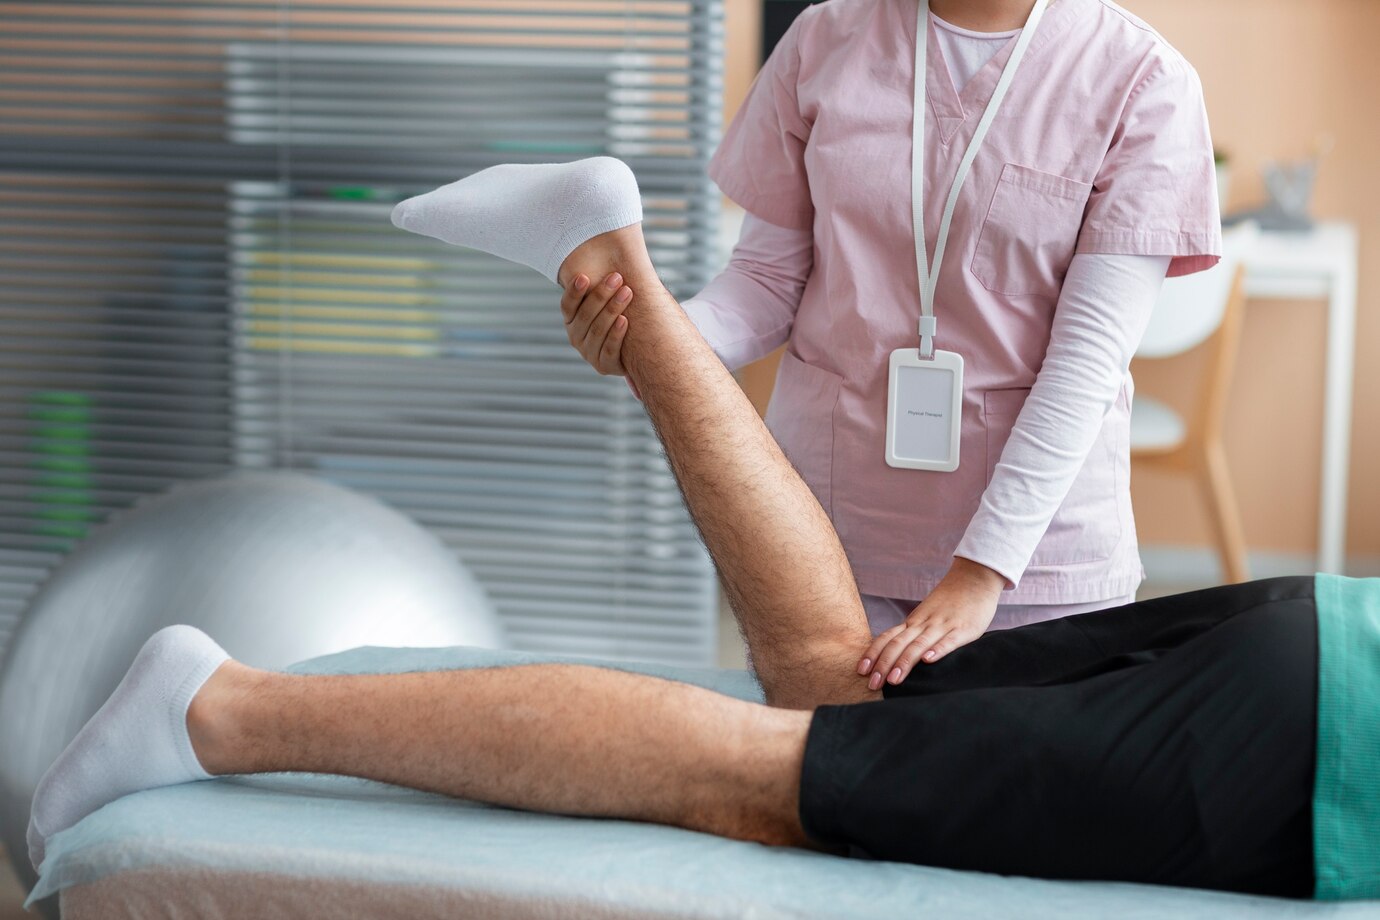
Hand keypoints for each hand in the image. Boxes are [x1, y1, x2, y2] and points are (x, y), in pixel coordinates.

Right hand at [559, 271, 632, 374]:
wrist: (630, 350)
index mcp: (571, 320)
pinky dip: (616, 334)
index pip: (567, 306)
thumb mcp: (604, 302)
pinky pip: (610, 349)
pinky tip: (625, 320)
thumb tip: (611, 247)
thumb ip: (599, 286)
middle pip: (585, 316)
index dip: (574, 292)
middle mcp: (576, 337)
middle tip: (616, 277)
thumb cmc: (616, 317)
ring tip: (627, 292)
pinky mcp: (604, 366)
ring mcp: (589, 353)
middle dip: (601, 295)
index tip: (584, 276)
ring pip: (597, 331)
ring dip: (612, 310)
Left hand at [858, 558, 1004, 687]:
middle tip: (872, 685)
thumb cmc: (950, 601)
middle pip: (898, 644)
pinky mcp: (964, 629)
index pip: (887, 638)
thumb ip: (915, 633)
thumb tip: (896, 655)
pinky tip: (928, 660)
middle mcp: (923, 624)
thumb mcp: (927, 615)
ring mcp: (943, 626)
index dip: (873, 654)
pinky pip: (949, 641)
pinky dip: (938, 650)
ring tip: (893, 680)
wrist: (974, 578)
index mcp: (913, 622)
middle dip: (883, 665)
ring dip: (904, 662)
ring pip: (919, 645)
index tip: (860, 671)